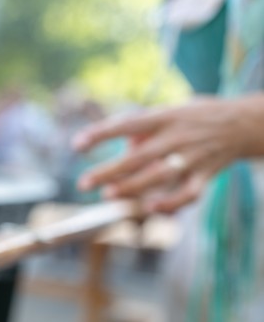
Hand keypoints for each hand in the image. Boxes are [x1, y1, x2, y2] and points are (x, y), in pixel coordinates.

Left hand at [72, 96, 263, 212]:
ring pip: (160, 177)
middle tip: (82, 183)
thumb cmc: (194, 117)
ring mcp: (192, 157)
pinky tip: (150, 209)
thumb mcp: (168, 111)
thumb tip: (122, 149)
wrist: (244, 123)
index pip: (127, 124)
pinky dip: (170, 204)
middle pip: (139, 156)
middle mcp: (177, 136)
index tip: (76, 145)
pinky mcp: (206, 174)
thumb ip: (142, 128)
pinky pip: (188, 194)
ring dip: (132, 188)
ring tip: (108, 195)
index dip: (101, 134)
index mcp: (165, 117)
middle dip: (109, 171)